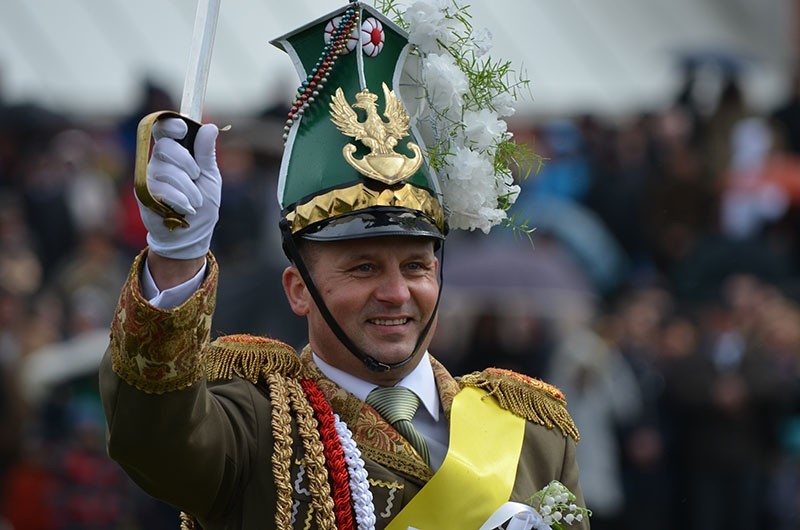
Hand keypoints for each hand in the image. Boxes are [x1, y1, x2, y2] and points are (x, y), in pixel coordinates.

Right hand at [138, 118, 221, 259]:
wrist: (191, 235)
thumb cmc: (202, 205)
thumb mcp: (210, 177)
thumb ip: (206, 154)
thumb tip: (210, 127)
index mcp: (175, 153)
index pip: (163, 129)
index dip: (170, 125)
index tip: (183, 129)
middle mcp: (158, 162)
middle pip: (164, 145)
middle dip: (186, 160)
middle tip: (196, 176)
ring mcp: (149, 178)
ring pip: (165, 168)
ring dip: (187, 186)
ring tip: (196, 200)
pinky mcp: (144, 195)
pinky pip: (160, 188)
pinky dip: (180, 198)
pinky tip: (187, 208)